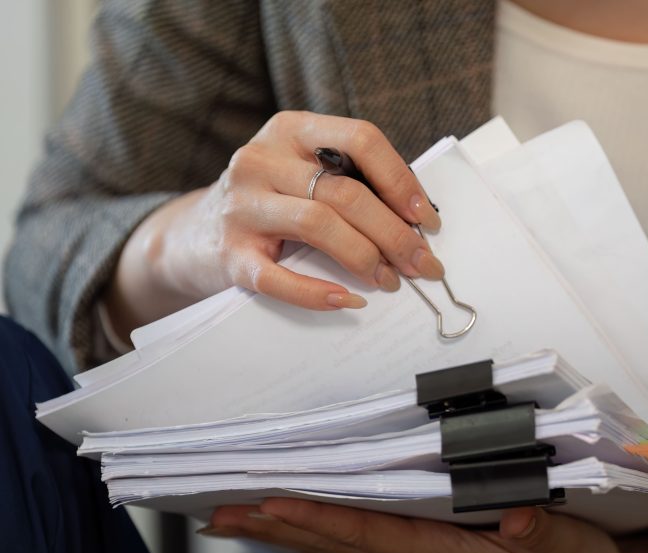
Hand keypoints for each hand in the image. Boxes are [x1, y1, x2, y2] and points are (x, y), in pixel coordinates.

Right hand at [105, 112, 443, 335]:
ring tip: (391, 281)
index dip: (402, 181)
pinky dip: (320, 294)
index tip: (429, 219)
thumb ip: (351, 181)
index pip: (361, 138)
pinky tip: (350, 301)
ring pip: (320, 226)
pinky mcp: (230, 255)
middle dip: (396, 233)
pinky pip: (281, 278)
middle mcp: (261, 160)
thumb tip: (419, 222)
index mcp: (290, 130)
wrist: (192, 237)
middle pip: (346, 192)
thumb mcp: (303, 174)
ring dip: (367, 259)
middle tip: (424, 264)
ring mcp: (241, 206)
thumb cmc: (271, 204)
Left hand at [206, 502, 647, 552]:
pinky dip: (329, 530)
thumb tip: (512, 520)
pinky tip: (308, 524)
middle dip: (281, 525)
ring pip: (347, 541)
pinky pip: (369, 540)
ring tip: (242, 517)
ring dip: (293, 528)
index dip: (321, 519)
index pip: (371, 535)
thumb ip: (539, 533)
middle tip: (223, 511)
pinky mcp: (439, 551)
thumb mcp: (568, 547)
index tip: (272, 503)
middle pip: (341, 541)